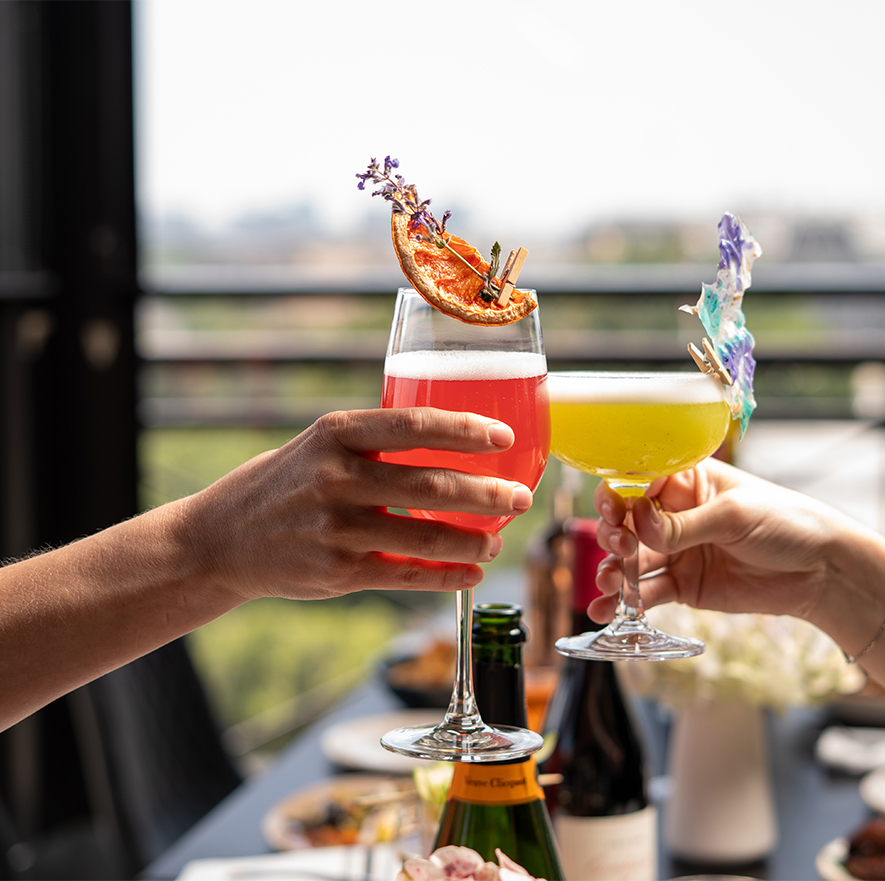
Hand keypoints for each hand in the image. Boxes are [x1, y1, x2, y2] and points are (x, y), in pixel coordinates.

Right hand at [182, 408, 533, 601]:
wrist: (220, 540)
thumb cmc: (285, 483)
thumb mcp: (318, 444)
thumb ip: (374, 441)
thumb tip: (455, 440)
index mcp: (336, 433)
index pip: (414, 424)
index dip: (466, 429)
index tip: (505, 438)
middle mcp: (336, 478)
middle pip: (432, 486)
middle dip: (489, 494)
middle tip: (521, 498)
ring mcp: (337, 529)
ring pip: (427, 537)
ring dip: (475, 541)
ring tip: (497, 540)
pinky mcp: (338, 573)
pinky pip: (408, 576)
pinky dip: (449, 576)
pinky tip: (472, 573)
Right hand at [589, 458, 856, 624]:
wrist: (821, 572)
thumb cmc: (786, 523)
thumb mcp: (734, 515)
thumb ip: (683, 524)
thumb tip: (637, 522)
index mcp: (688, 480)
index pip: (639, 481)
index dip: (619, 495)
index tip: (613, 511)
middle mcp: (675, 513)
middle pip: (626, 522)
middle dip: (614, 535)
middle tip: (620, 548)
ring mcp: (677, 551)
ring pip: (631, 560)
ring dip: (614, 571)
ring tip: (610, 584)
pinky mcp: (683, 585)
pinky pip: (646, 592)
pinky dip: (625, 602)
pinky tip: (607, 611)